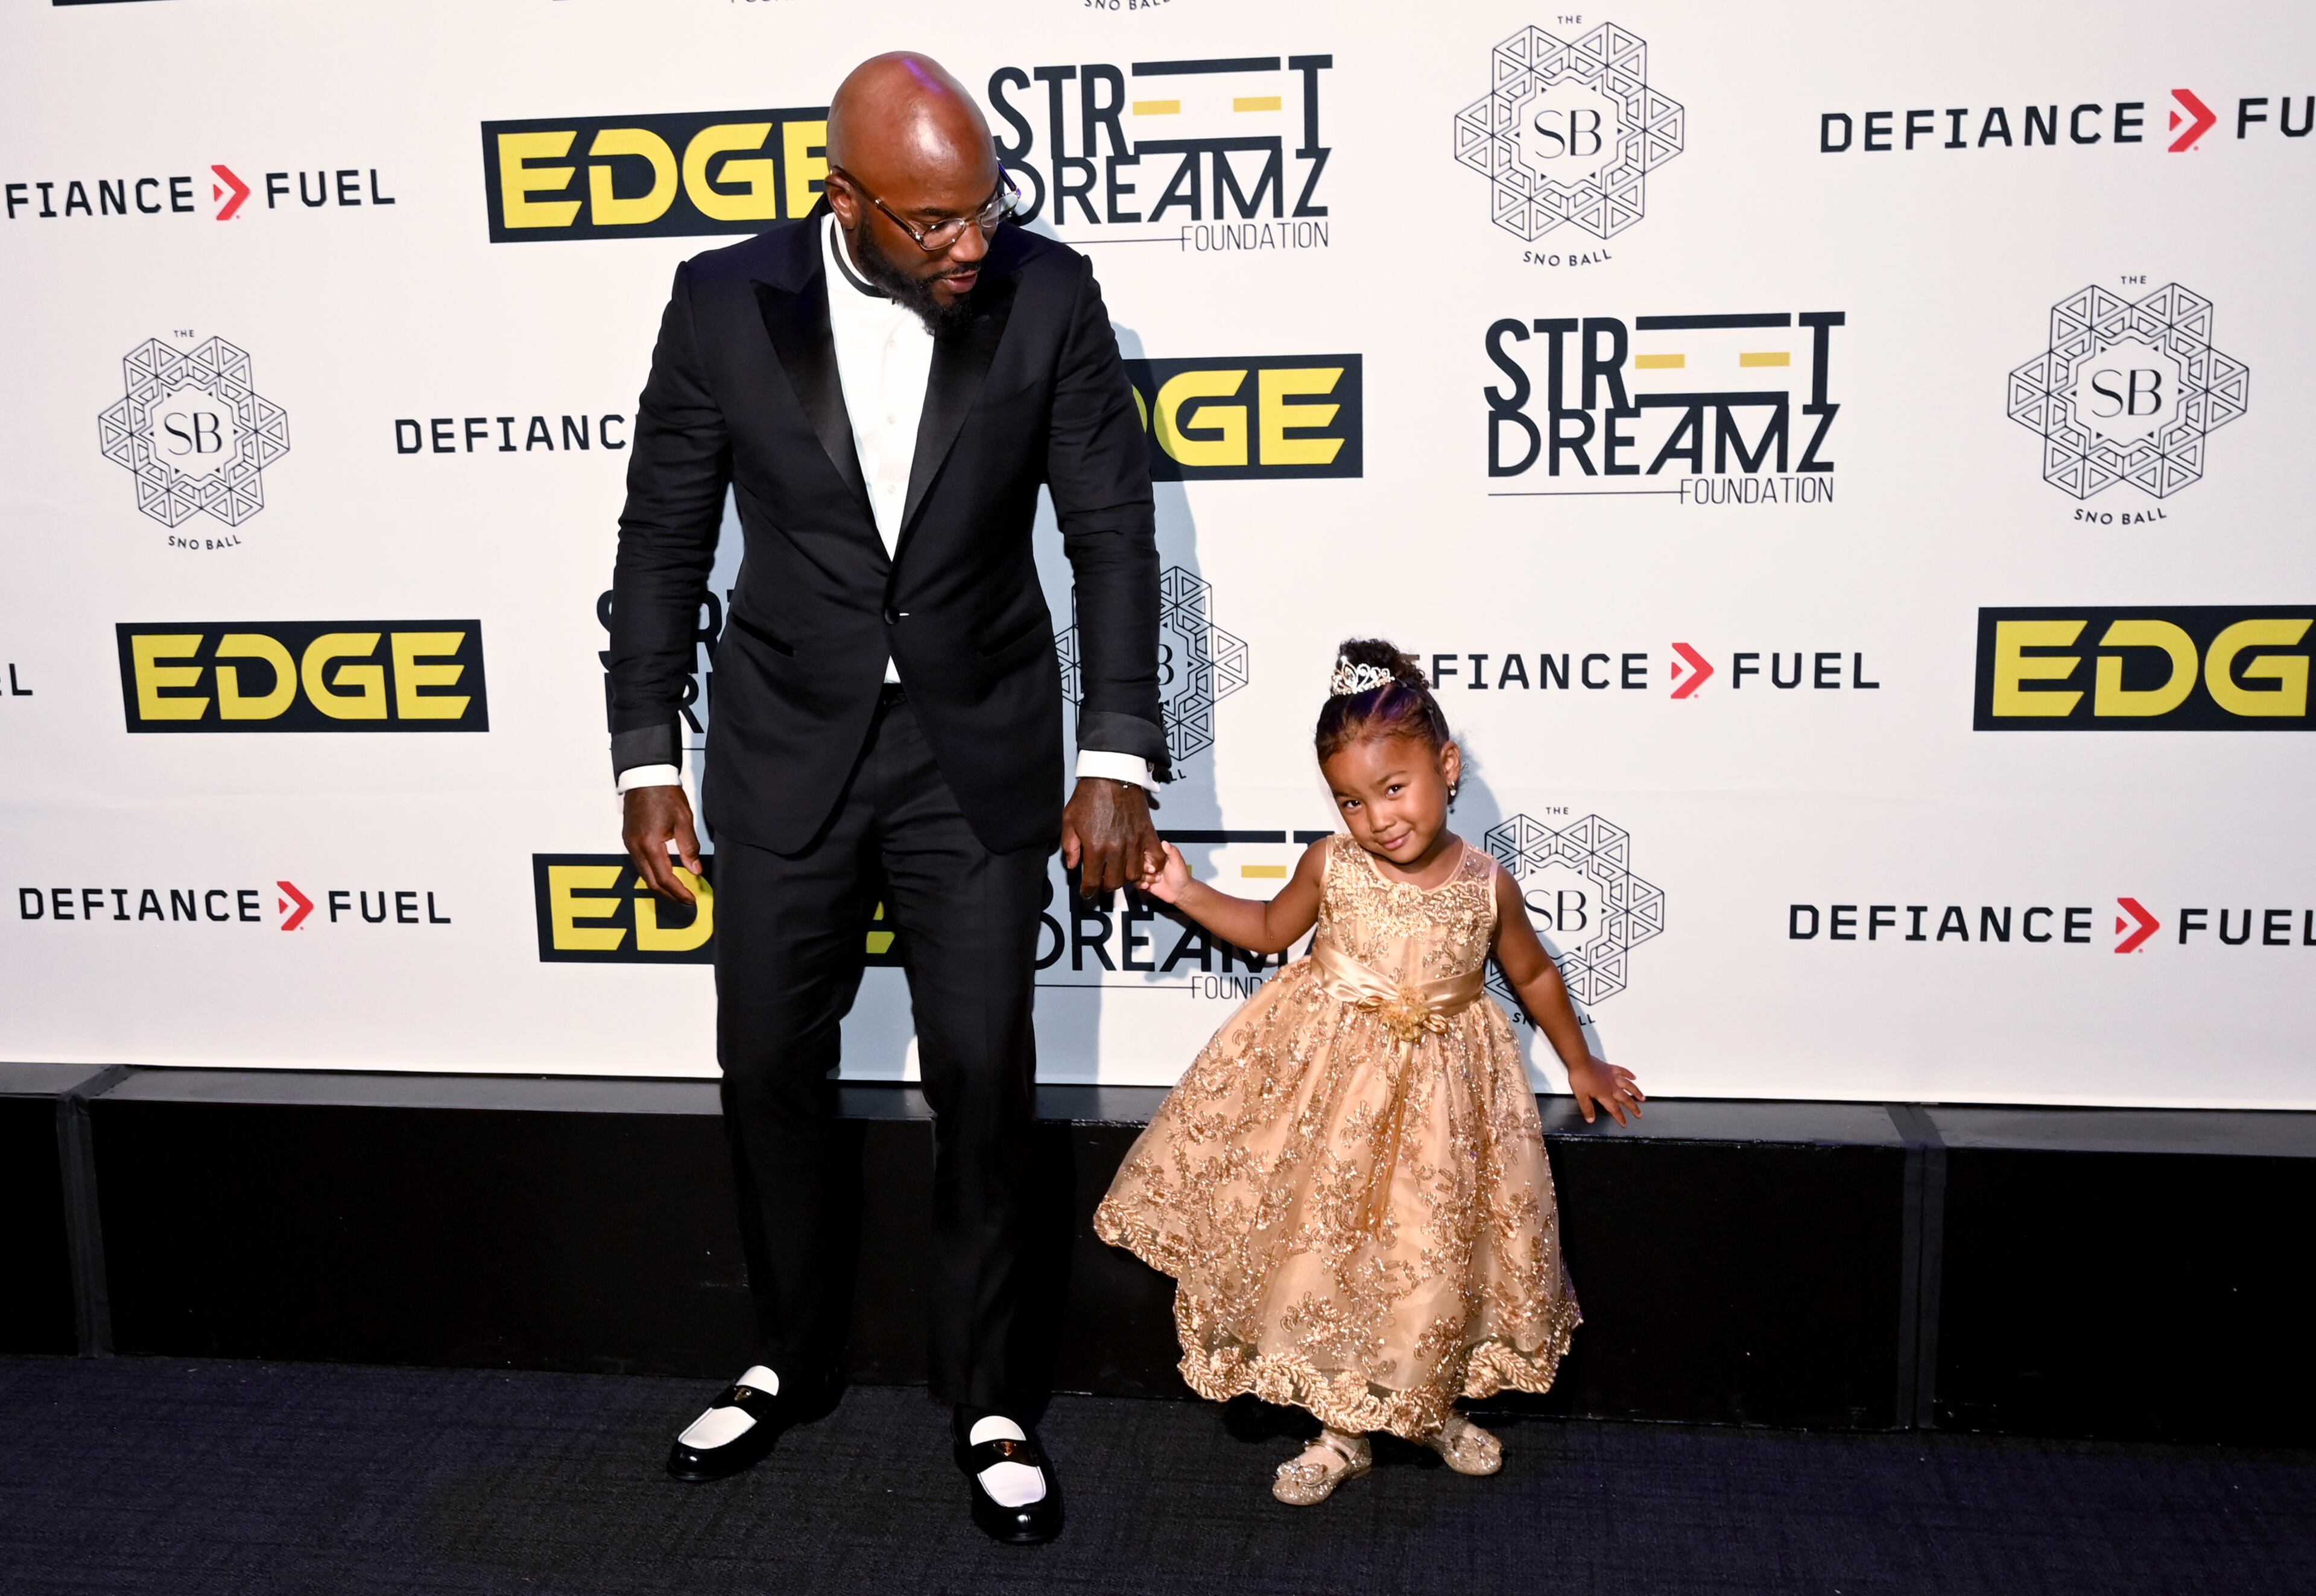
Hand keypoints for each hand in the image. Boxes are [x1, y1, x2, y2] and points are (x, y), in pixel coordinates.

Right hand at [622, 784, 702, 905]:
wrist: (646, 776)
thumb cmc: (665, 794)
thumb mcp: (683, 821)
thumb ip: (689, 848)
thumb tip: (695, 870)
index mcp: (649, 844)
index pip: (665, 878)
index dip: (678, 891)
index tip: (691, 899)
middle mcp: (635, 847)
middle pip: (651, 881)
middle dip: (669, 893)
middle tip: (685, 898)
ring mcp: (629, 843)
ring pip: (644, 873)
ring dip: (660, 884)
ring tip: (677, 888)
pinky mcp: (629, 838)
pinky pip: (639, 863)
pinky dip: (652, 872)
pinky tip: (665, 872)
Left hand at [1060, 777, 1158, 897]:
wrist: (1111, 775)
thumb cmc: (1088, 796)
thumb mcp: (1069, 820)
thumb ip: (1070, 846)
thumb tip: (1072, 866)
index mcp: (1096, 848)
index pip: (1093, 881)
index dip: (1088, 892)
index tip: (1087, 894)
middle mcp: (1116, 850)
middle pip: (1115, 882)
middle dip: (1106, 885)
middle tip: (1102, 880)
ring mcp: (1134, 843)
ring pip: (1134, 874)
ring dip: (1126, 878)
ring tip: (1120, 872)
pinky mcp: (1147, 834)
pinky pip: (1156, 858)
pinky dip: (1152, 866)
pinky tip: (1145, 866)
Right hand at [1137, 841, 1190, 902]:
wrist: (1181, 893)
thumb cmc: (1182, 877)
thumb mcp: (1178, 862)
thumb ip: (1172, 851)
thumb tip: (1164, 842)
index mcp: (1157, 857)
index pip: (1144, 852)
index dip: (1145, 857)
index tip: (1150, 862)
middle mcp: (1151, 865)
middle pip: (1138, 863)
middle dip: (1144, 868)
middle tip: (1153, 871)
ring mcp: (1147, 874)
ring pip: (1136, 873)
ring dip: (1144, 877)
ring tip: (1156, 880)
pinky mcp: (1145, 883)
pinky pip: (1136, 883)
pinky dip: (1140, 884)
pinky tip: (1148, 885)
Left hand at [1566, 1055, 1644, 1126]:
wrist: (1580, 1061)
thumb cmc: (1580, 1078)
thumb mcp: (1581, 1097)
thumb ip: (1587, 1109)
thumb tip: (1591, 1119)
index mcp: (1605, 1095)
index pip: (1614, 1109)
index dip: (1620, 1117)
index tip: (1625, 1123)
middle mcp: (1611, 1087)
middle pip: (1625, 1099)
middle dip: (1633, 1108)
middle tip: (1639, 1114)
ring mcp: (1612, 1077)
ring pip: (1628, 1086)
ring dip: (1636, 1092)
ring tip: (1642, 1097)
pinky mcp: (1610, 1068)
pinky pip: (1622, 1071)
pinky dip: (1629, 1074)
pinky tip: (1633, 1077)